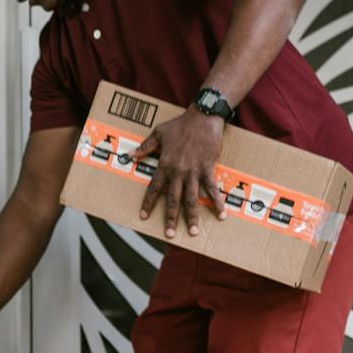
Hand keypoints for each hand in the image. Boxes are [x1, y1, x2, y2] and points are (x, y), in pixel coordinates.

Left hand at [134, 111, 227, 239]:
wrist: (202, 117)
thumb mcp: (159, 133)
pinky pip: (212, 189)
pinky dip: (217, 202)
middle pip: (173, 199)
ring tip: (193, 232)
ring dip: (192, 217)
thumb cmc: (180, 124)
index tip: (144, 216)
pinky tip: (221, 214)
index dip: (148, 203)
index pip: (154, 188)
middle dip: (170, 218)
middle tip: (169, 234)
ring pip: (191, 199)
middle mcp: (178, 172)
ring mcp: (194, 172)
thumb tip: (131, 155)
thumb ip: (145, 146)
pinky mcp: (208, 169)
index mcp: (165, 165)